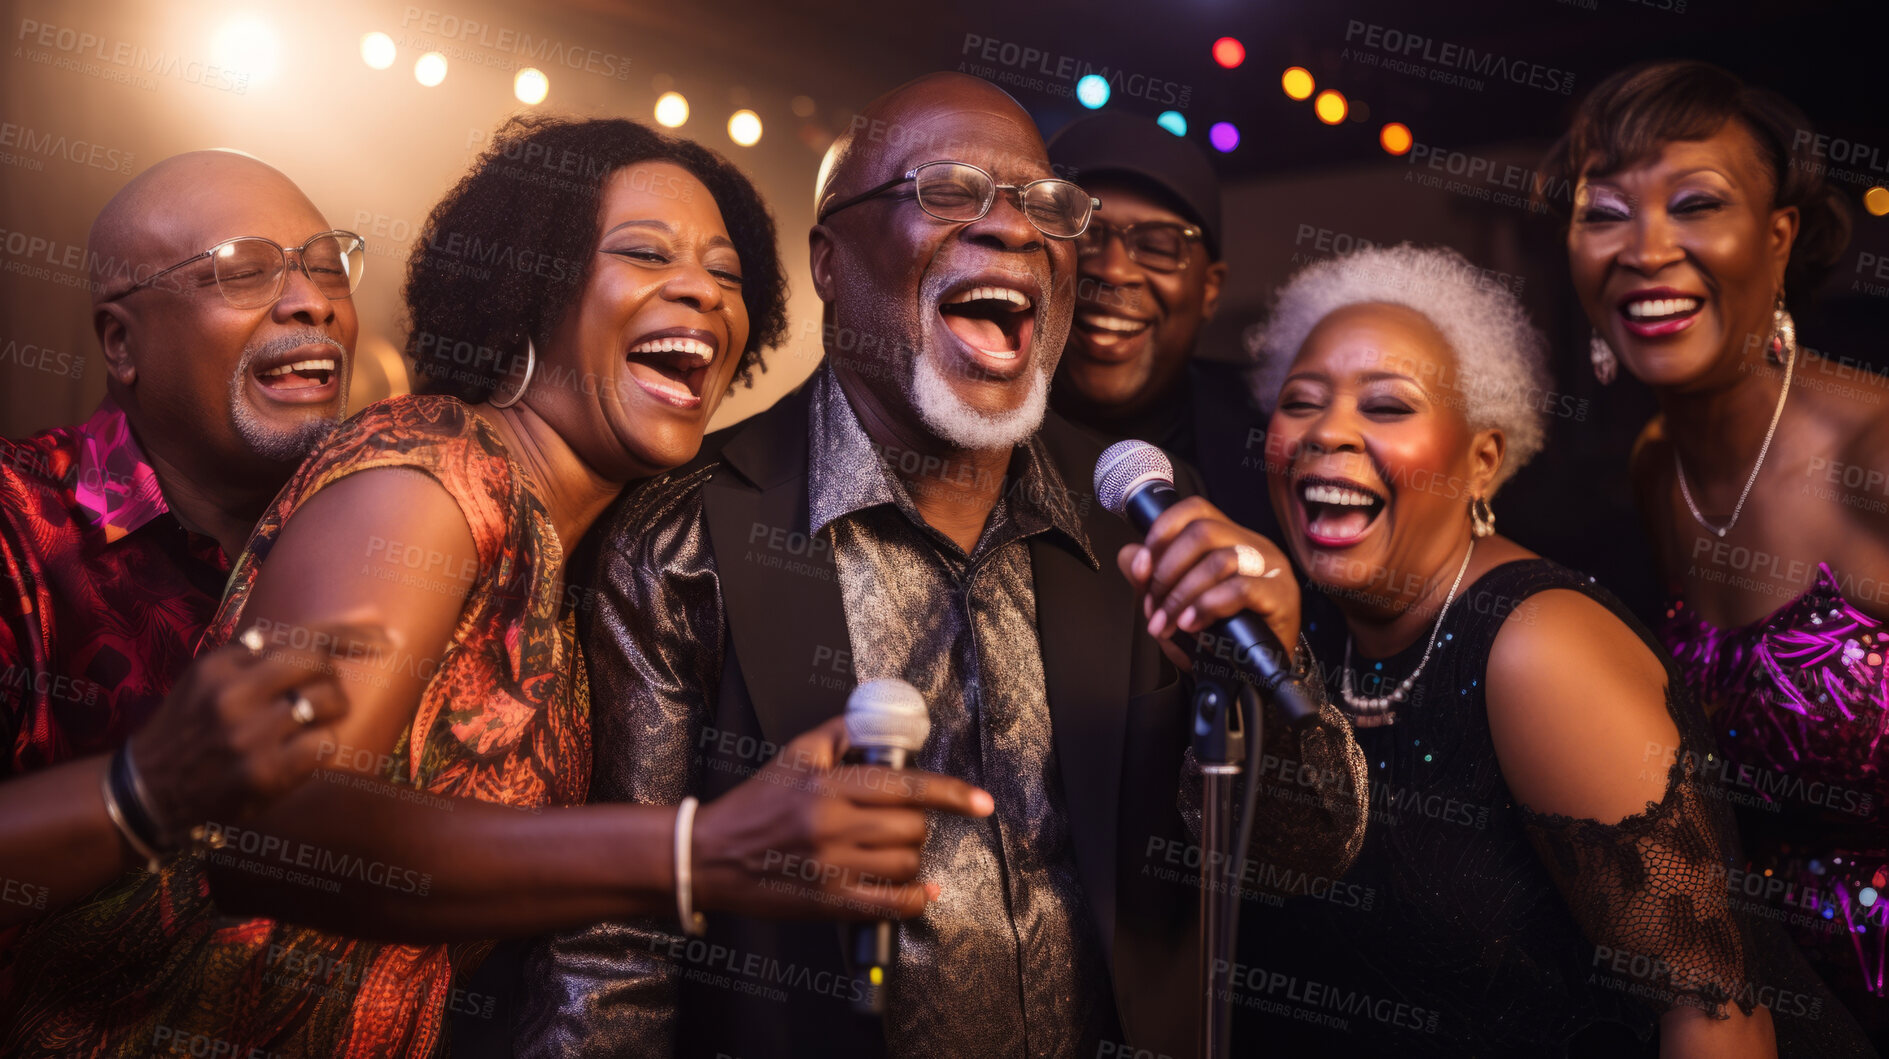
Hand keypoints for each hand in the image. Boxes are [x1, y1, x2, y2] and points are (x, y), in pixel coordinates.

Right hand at [128, 622, 385, 837]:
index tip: (390, 637)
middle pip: (320, 664)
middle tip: (318, 698)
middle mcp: (233, 693)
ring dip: (330, 715)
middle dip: (332, 679)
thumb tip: (357, 618)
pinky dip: (323, 748)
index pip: (302, 634)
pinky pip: (325, 745)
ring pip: (329, 703)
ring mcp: (247, 734)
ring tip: (303, 728)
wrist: (148, 791)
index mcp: (222, 663)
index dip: (353, 632)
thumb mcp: (213, 678)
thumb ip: (267, 651)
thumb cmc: (194, 729)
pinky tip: (298, 756)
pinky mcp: (261, 773)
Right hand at [691, 716, 992, 920]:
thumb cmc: (754, 803)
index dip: (951, 793)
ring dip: (909, 857)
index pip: (906, 786)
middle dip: (916, 824)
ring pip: (905, 864)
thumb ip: (842, 733)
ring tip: (888, 850)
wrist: (709, 855)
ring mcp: (831, 868)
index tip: (981, 802)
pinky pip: (890, 905)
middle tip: (897, 822)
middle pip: (911, 827)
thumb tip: (880, 717)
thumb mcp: (795, 754)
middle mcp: (832, 826)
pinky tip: (922, 891)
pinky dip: (914, 900)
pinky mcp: (827, 902)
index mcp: (828, 785)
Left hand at [1115, 495, 1299, 671]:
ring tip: (1166, 623)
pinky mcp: (1280, 597)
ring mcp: (1271, 569)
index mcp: (1230, 539)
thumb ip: (1152, 578)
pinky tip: (1192, 624)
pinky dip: (1207, 606)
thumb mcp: (1177, 604)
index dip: (1162, 532)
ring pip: (1219, 560)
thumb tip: (1130, 556)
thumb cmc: (1221, 636)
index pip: (1195, 510)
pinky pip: (1240, 589)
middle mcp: (1252, 546)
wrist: (1257, 673)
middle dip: (1166, 571)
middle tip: (1153, 607)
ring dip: (1181, 595)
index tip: (1142, 568)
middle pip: (1202, 532)